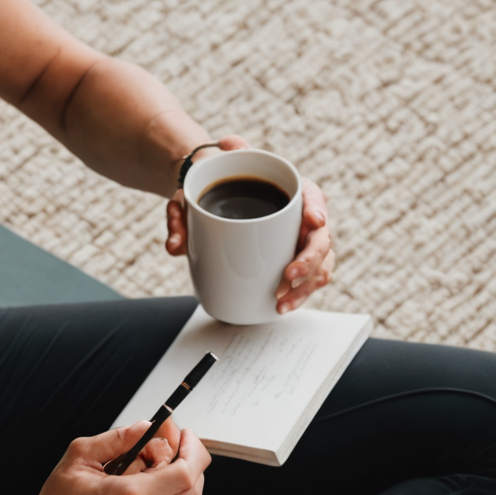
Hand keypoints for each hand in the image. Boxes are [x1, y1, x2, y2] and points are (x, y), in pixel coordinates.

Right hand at [20, 419, 208, 494]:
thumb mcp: (80, 457)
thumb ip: (118, 438)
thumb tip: (147, 426)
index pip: (185, 472)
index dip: (192, 449)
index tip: (184, 435)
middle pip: (193, 487)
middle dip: (188, 459)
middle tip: (168, 444)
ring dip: (178, 477)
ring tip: (147, 465)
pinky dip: (169, 494)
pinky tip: (145, 485)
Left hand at [164, 135, 336, 313]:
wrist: (211, 194)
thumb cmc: (211, 188)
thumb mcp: (192, 192)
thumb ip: (180, 211)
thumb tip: (174, 246)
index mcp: (285, 188)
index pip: (310, 194)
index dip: (316, 208)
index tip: (313, 221)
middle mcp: (300, 215)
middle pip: (320, 237)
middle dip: (310, 259)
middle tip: (287, 275)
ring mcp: (300, 240)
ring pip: (320, 263)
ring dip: (305, 284)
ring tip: (281, 301)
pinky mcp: (294, 259)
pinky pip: (309, 277)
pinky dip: (300, 293)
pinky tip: (283, 306)